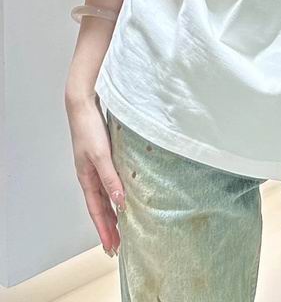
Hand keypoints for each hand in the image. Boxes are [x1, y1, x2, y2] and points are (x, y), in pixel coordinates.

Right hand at [65, 94, 124, 256]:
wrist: (84, 106)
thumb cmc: (89, 129)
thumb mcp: (101, 155)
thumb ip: (110, 178)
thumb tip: (120, 203)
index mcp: (87, 179)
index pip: (97, 211)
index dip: (105, 230)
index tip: (112, 248)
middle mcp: (90, 176)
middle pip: (100, 207)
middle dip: (108, 227)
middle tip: (118, 246)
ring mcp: (96, 167)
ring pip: (105, 196)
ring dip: (112, 212)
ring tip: (122, 227)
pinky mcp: (103, 157)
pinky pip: (109, 182)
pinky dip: (115, 194)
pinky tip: (124, 196)